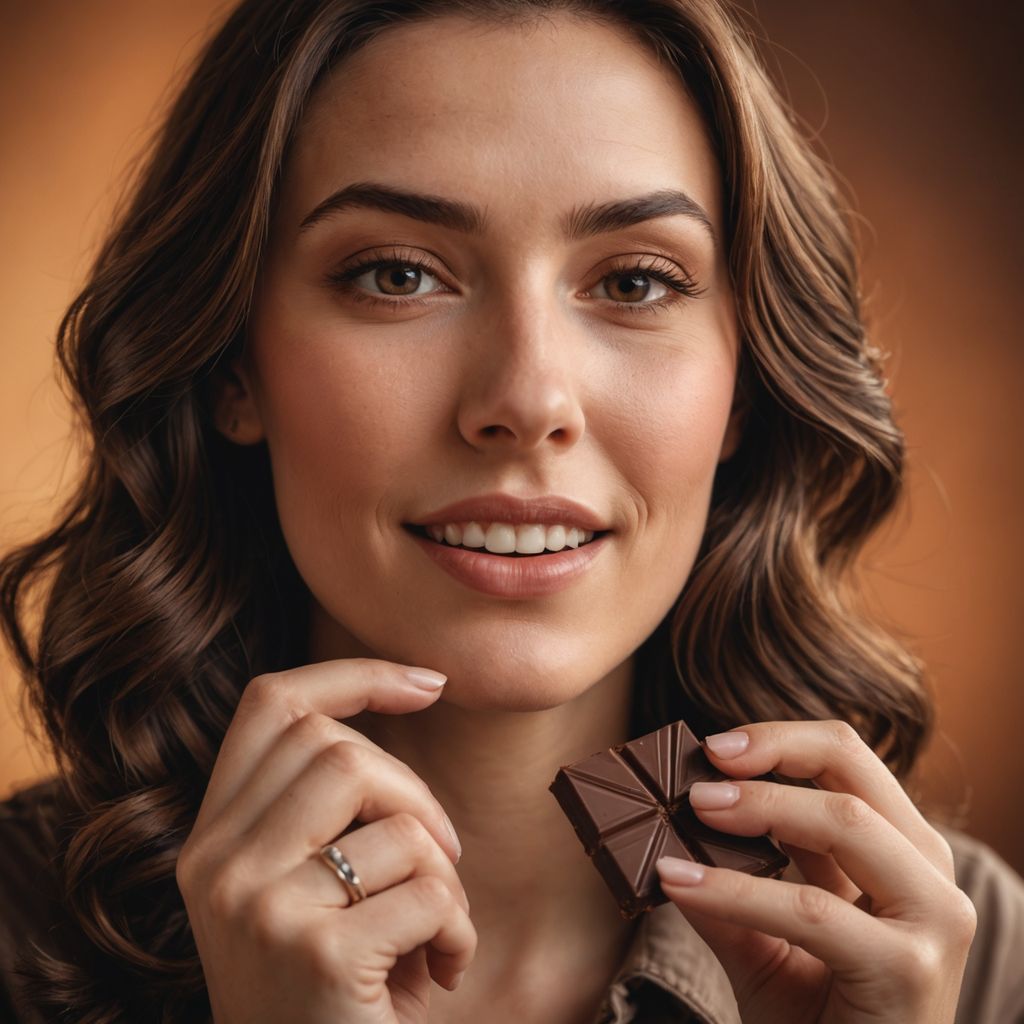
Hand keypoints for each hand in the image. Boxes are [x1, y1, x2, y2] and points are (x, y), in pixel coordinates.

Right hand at [175, 660, 475, 1023]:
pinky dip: (460, 930)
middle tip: (437, 857)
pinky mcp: (317, 954)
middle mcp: (217, 865)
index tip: (427, 683)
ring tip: (436, 923)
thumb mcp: (303, 887)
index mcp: (212, 840)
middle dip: (416, 795)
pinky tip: (440, 974)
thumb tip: (415, 689)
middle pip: (342, 748)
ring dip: (443, 865)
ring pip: (393, 813)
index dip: (356, 675)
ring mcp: (259, 908)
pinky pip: (432, 889)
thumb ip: (323, 804)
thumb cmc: (330, 991)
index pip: (273, 703)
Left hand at [655, 720, 976, 1023]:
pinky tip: (681, 881)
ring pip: (843, 823)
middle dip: (773, 753)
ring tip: (694, 808)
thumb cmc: (820, 1016)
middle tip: (705, 764)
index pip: (847, 760)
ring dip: (760, 806)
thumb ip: (729, 884)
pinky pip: (809, 908)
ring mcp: (931, 919)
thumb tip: (664, 832)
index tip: (714, 746)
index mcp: (900, 851)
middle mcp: (927, 873)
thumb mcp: (766, 940)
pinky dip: (735, 889)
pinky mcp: (908, 967)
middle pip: (853, 770)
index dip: (780, 739)